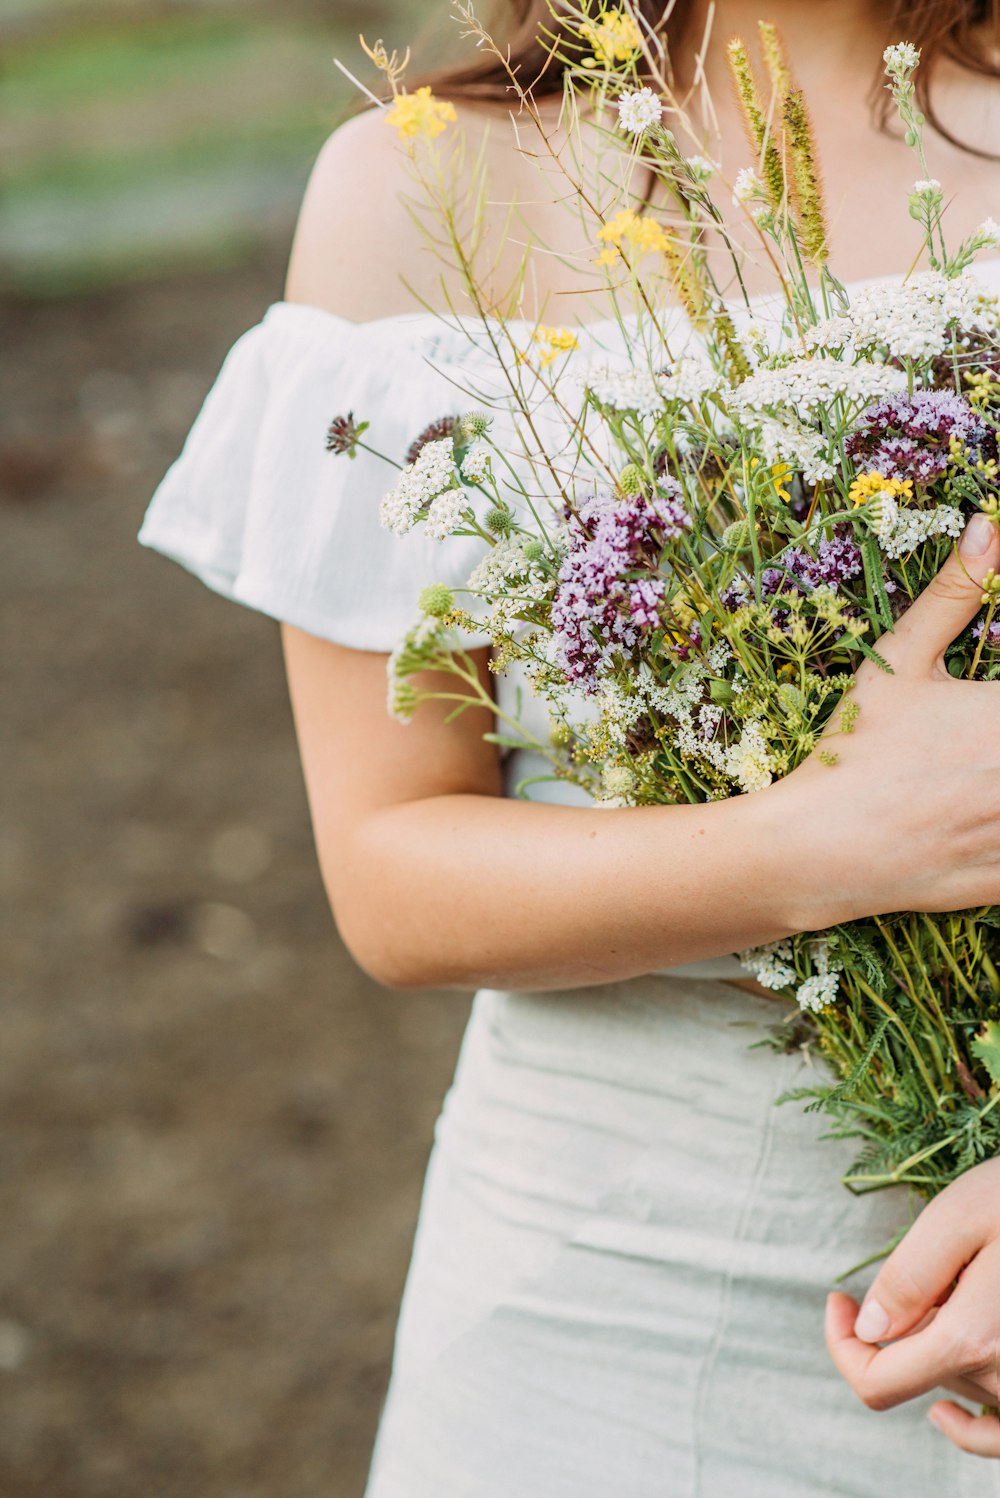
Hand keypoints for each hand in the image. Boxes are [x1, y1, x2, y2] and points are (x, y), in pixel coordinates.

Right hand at [771, 513, 999, 927]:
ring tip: (972, 771)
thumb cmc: (854, 749)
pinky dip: (999, 833)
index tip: (987, 704)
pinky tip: (977, 814)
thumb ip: (955, 592)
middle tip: (975, 733)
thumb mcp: (899, 662)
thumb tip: (987, 524)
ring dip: (998, 788)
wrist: (818, 849)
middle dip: (996, 740)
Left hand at [824, 1156, 999, 1457]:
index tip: (840, 1300)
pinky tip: (946, 1412)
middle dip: (903, 1323)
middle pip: (918, 1370)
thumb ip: (910, 1276)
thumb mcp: (958, 1216)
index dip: (844, 1344)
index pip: (878, 1380)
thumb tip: (872, 1329)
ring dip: (941, 1340)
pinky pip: (999, 1433)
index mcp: (972, 1338)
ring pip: (957, 1379)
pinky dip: (971, 1428)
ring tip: (965, 1282)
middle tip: (928, 1266)